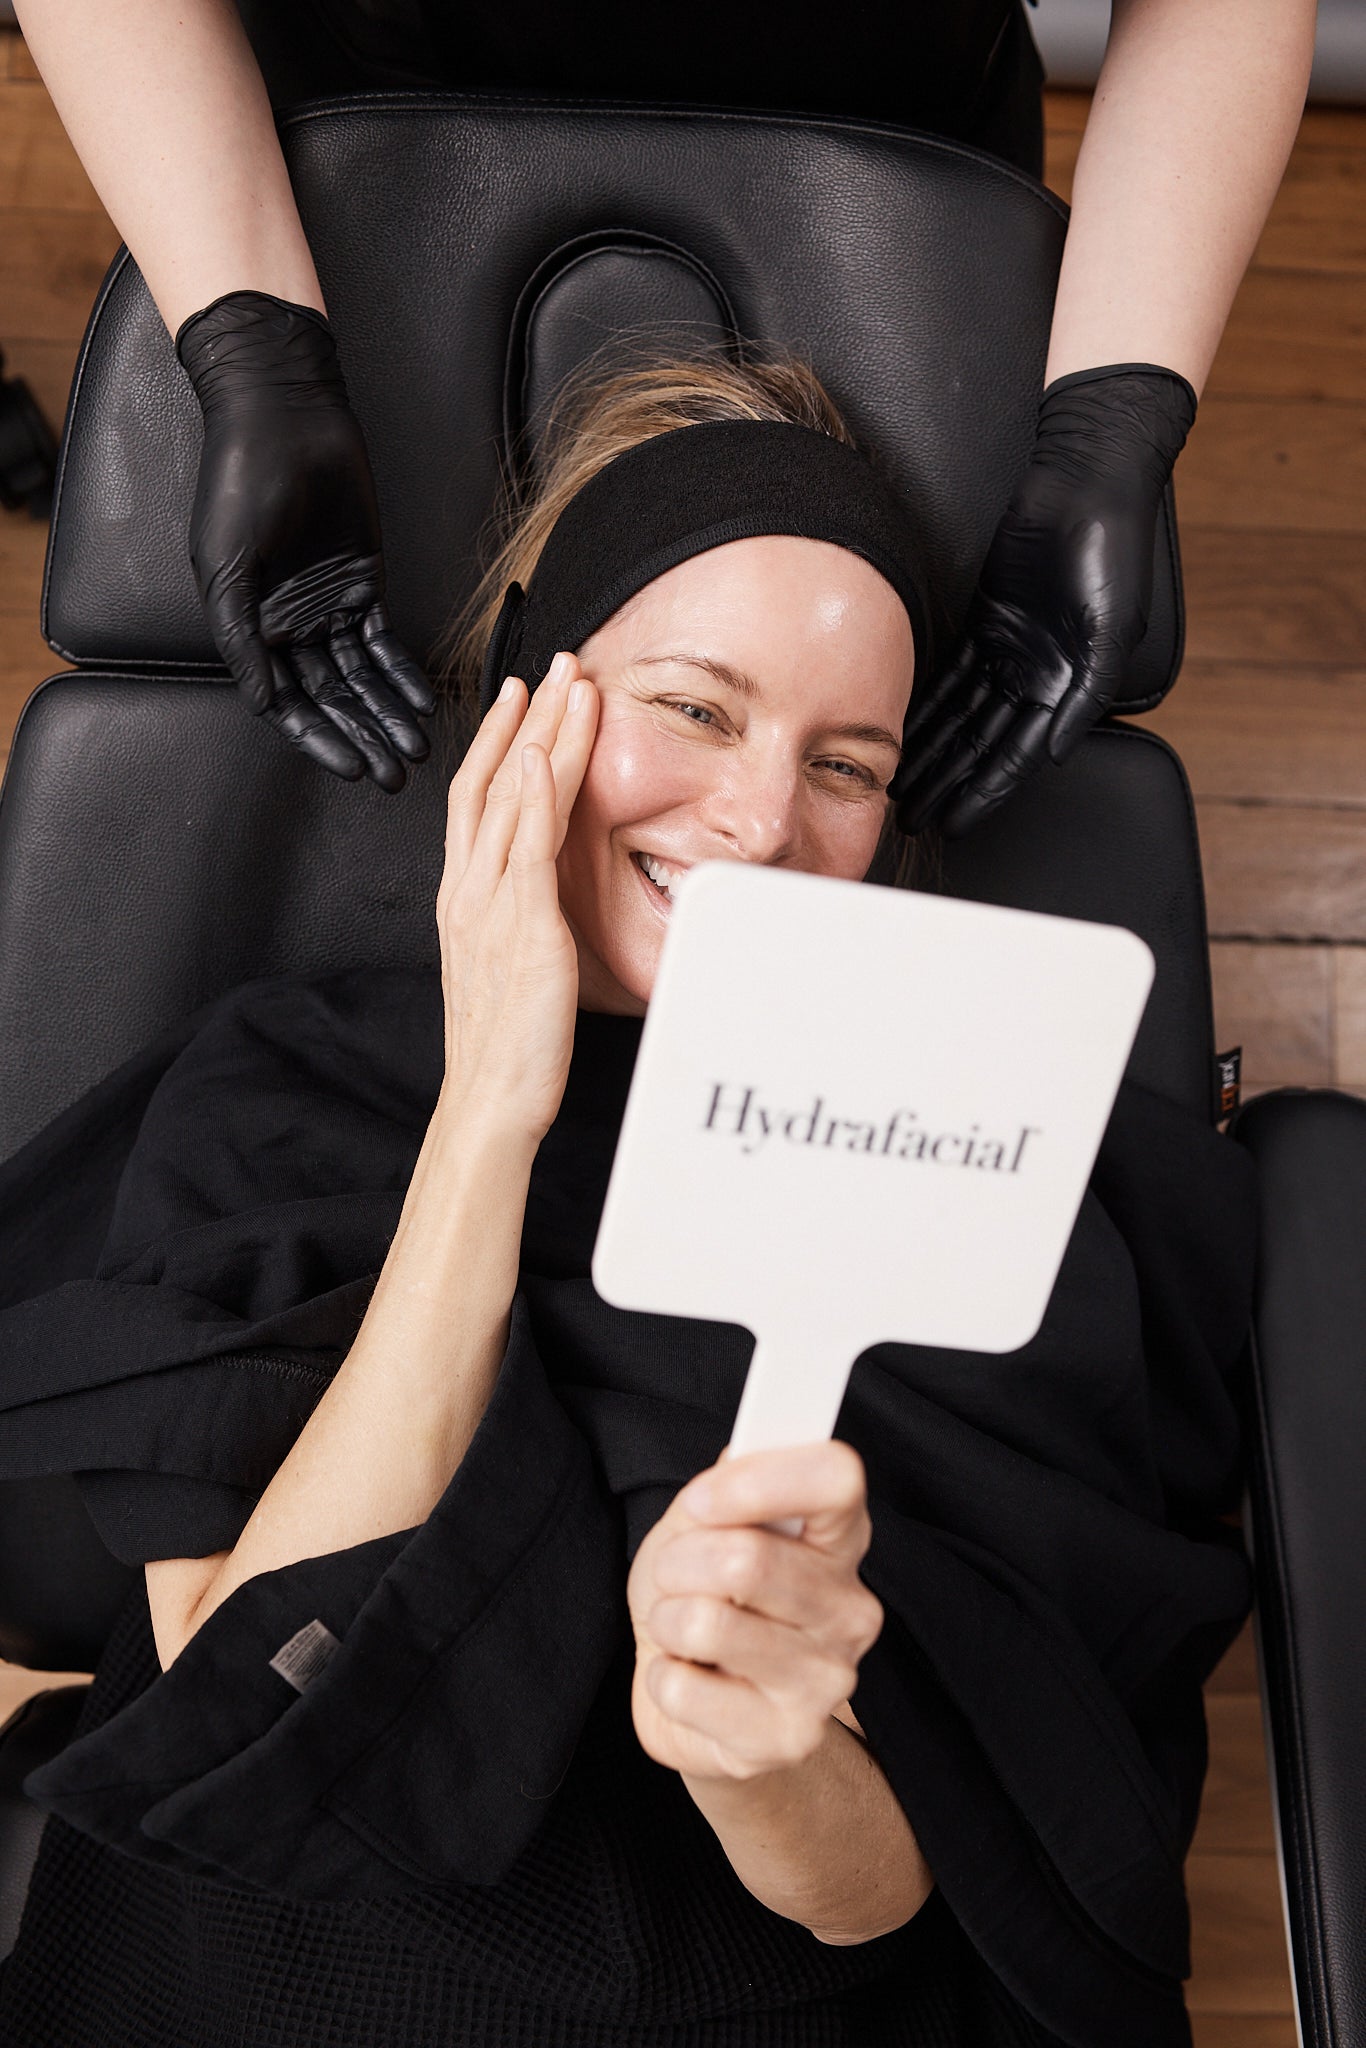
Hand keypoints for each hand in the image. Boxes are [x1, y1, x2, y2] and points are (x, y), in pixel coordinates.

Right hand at [176, 291, 434, 791]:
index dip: (320, 740)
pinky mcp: (362, 583)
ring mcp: (326, 606)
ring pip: (362, 679)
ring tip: (414, 750)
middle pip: (330, 700)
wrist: (282, 414)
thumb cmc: (239, 479)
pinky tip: (421, 704)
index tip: (351, 770)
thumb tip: (264, 699)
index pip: (287, 703)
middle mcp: (288, 625)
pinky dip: (403, 674)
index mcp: (249, 628)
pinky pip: (385, 642)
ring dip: (387, 716)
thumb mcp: (226, 564)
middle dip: (362, 739)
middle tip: (393, 776)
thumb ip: (244, 638)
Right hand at [435, 649, 598, 1141]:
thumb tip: (548, 888)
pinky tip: (542, 758)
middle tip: (555, 664)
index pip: (480, 798)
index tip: (524, 697)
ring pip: (512, 799)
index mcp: (468, 895)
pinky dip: (531, 799)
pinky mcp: (522, 927)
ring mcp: (491, 904)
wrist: (491, 1098)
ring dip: (541, 736)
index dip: (501, 741)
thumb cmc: (509, 1043)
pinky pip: (523, 850)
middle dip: (526, 718)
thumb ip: (525, 914)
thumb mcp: (516, 962)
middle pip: (493, 781)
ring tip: (567, 685)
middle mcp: (471, 889)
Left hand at [628, 1442, 882, 1782]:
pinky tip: (690, 1681)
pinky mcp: (789, 1739)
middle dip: (680, 1562)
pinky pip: (683, 1689)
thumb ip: (725, 1487)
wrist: (699, 1699)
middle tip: (674, 1575)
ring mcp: (829, 1680)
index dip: (760, 1480)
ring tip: (680, 1630)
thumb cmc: (705, 1594)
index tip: (703, 1498)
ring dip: (667, 1620)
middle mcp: (852, 1609)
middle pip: (749, 1558)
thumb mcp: (703, 1525)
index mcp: (841, 1538)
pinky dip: (662, 1679)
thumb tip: (738, 1459)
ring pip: (708, 1623)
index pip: (837, 1479)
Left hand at [892, 365, 1195, 837]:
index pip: (1017, 755)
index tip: (952, 823)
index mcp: (1068, 684)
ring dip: (931, 752)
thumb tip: (1054, 750)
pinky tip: (900, 727)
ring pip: (960, 715)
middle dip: (947, 783)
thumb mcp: (1111, 628)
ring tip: (899, 786)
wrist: (1087, 478)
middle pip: (982, 744)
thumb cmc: (1113, 547)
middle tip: (911, 818)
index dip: (984, 793)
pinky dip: (925, 702)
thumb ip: (1086, 696)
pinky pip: (948, 672)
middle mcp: (1035, 674)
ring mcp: (1008, 649)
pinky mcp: (985, 618)